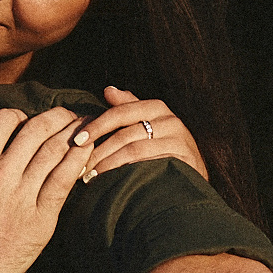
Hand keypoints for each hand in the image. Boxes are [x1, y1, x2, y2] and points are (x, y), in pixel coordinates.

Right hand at [0, 106, 90, 272]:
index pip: (4, 120)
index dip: (18, 115)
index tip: (26, 121)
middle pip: (35, 130)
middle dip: (55, 116)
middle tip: (67, 115)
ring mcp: (21, 198)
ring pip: (54, 151)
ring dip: (72, 133)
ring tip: (85, 127)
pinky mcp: (40, 220)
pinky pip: (63, 182)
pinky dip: (78, 161)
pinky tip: (89, 151)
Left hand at [72, 87, 208, 182]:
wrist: (195, 172)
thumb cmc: (165, 146)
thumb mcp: (148, 123)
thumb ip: (129, 107)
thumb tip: (108, 90)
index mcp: (157, 108)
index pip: (120, 113)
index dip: (96, 125)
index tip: (77, 140)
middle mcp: (171, 121)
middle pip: (125, 134)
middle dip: (98, 151)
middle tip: (80, 166)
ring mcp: (179, 141)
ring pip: (134, 151)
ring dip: (108, 166)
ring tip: (91, 177)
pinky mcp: (184, 161)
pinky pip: (149, 166)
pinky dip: (128, 173)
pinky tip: (113, 182)